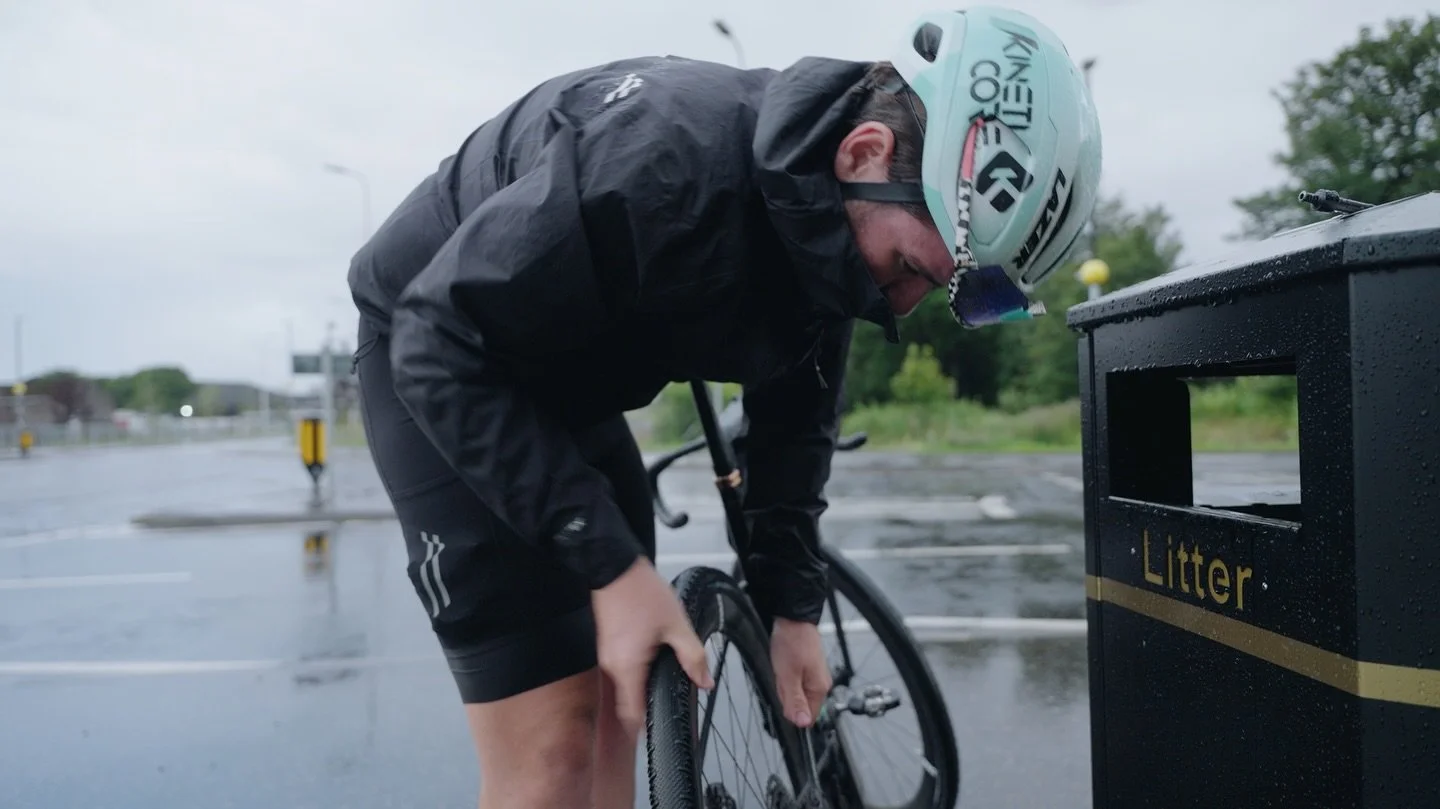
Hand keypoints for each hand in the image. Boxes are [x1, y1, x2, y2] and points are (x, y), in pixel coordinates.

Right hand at [592, 558, 713, 737]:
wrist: (614, 566)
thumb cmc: (641, 593)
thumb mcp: (676, 625)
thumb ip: (693, 657)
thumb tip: (705, 682)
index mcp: (627, 668)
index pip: (632, 714)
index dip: (647, 728)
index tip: (663, 731)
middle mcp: (612, 667)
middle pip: (628, 703)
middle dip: (649, 708)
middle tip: (672, 705)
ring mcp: (607, 656)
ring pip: (625, 686)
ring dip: (643, 689)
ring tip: (667, 680)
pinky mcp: (608, 645)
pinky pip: (622, 670)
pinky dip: (637, 673)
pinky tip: (654, 660)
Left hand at [770, 617, 831, 727]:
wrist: (793, 617)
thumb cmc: (791, 644)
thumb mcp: (788, 676)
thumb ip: (795, 701)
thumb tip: (803, 724)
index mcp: (819, 689)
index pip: (808, 717)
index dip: (792, 711)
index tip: (784, 694)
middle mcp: (821, 684)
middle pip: (800, 704)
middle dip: (786, 695)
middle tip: (782, 677)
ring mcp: (815, 674)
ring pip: (796, 691)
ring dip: (785, 684)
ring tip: (782, 667)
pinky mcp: (808, 667)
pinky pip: (794, 680)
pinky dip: (785, 675)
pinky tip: (783, 663)